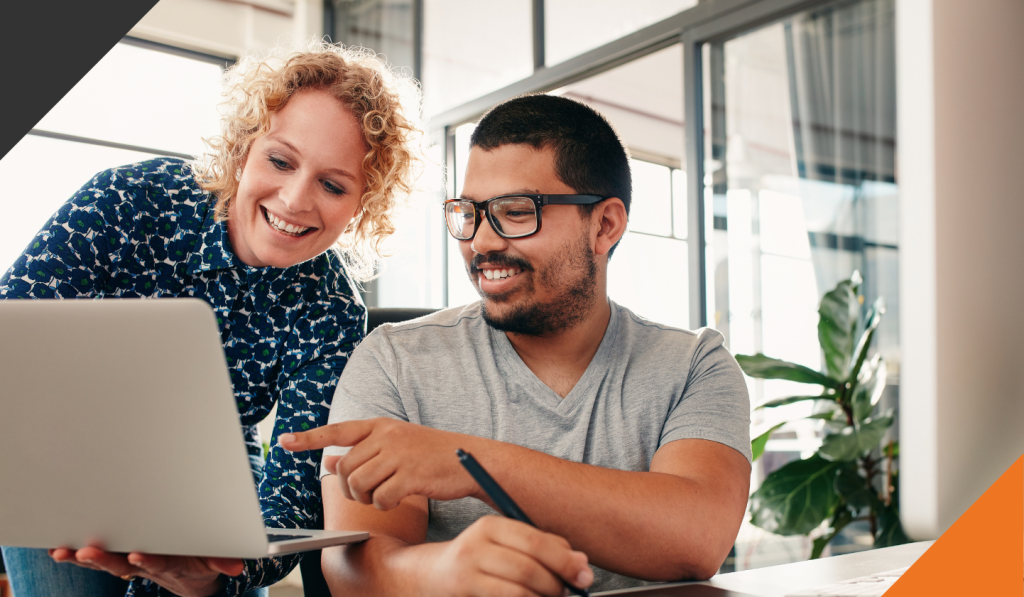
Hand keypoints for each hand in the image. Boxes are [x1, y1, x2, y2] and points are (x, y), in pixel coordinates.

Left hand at [49, 545, 242, 596]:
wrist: (189, 579)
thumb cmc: (201, 561)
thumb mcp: (216, 561)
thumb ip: (223, 561)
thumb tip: (237, 567)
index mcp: (172, 563)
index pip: (161, 563)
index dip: (149, 562)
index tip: (138, 557)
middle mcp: (146, 566)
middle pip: (123, 564)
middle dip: (104, 559)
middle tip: (88, 553)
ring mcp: (131, 564)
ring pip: (105, 563)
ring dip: (84, 558)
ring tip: (64, 552)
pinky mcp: (119, 558)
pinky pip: (96, 558)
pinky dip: (76, 555)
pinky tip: (58, 549)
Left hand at [280, 418, 482, 509]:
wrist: (470, 458)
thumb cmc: (430, 454)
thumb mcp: (395, 445)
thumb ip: (363, 450)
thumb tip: (328, 458)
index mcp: (380, 425)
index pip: (338, 430)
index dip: (309, 438)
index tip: (284, 441)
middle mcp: (387, 435)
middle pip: (345, 467)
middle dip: (350, 487)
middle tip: (369, 493)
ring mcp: (399, 454)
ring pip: (359, 484)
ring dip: (366, 498)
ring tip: (384, 496)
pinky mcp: (411, 475)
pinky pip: (381, 498)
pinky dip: (385, 506)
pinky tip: (397, 501)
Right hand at [423, 516, 592, 596]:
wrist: (427, 578)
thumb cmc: (477, 560)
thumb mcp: (504, 543)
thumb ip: (542, 546)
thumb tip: (581, 562)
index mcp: (489, 526)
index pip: (535, 541)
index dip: (565, 561)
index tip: (584, 574)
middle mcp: (474, 548)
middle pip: (529, 569)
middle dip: (557, 585)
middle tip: (568, 591)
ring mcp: (466, 576)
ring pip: (520, 592)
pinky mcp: (464, 595)